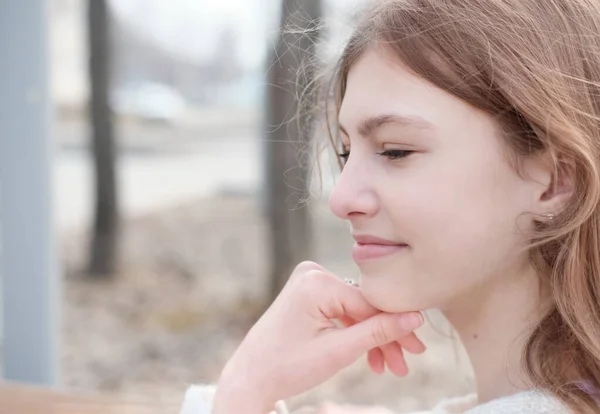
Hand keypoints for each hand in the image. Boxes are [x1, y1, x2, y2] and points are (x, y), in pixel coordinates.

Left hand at [213, 261, 424, 413]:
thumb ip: (378, 332)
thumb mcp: (338, 351)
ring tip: (390, 367)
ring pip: (355, 311)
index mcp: (316, 282)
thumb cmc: (287, 366)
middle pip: (364, 306)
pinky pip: (341, 311)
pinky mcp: (308, 293)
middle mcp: (312, 273)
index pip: (370, 302)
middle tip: (406, 362)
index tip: (418, 348)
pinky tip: (370, 357)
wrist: (251, 376)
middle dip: (385, 337)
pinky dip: (354, 333)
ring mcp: (309, 282)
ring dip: (372, 339)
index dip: (397, 326)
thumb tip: (414, 318)